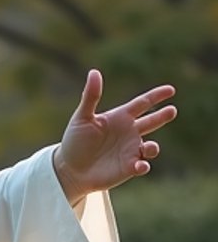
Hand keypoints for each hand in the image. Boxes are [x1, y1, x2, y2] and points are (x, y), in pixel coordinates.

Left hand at [53, 69, 176, 205]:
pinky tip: (139, 165)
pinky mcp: (129, 168)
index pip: (142, 103)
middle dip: (162, 116)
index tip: (171, 90)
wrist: (69, 169)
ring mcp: (130, 150)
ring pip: (151, 147)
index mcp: (120, 117)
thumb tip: (94, 72)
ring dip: (153, 147)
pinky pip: (142, 166)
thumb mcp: (82, 117)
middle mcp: (129, 132)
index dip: (156, 96)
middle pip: (151, 122)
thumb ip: (91, 96)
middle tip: (172, 110)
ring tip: (148, 147)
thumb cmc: (74, 141)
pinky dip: (143, 165)